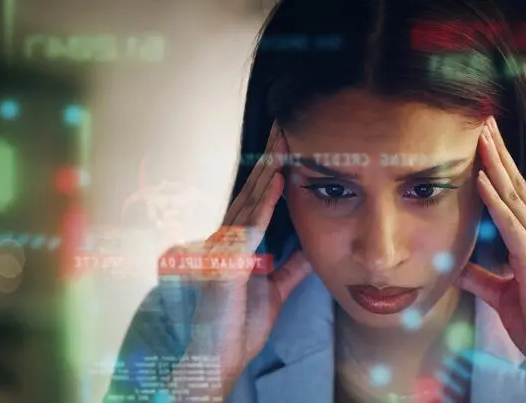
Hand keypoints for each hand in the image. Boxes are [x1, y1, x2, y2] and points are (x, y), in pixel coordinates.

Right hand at [163, 123, 311, 397]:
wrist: (217, 360)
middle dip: (269, 159)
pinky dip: (264, 204)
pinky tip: (278, 181)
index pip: (256, 202)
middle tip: (285, 126)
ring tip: (285, 140)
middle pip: (251, 192)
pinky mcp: (225, 264)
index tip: (287, 146)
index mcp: (237, 246)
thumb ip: (288, 269)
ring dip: (269, 171)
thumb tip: (308, 250)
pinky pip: (248, 228)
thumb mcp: (273, 292)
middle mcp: (226, 240)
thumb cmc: (237, 328)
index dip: (271, 174)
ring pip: (250, 202)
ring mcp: (222, 249)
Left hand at [455, 117, 525, 401]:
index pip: (516, 196)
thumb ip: (482, 276)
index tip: (486, 142)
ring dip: (495, 164)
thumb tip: (456, 267)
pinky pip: (511, 224)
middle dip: (499, 154)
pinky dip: (494, 199)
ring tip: (480, 136)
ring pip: (514, 197)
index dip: (500, 167)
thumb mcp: (502, 294)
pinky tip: (480, 178)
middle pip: (517, 186)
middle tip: (484, 123)